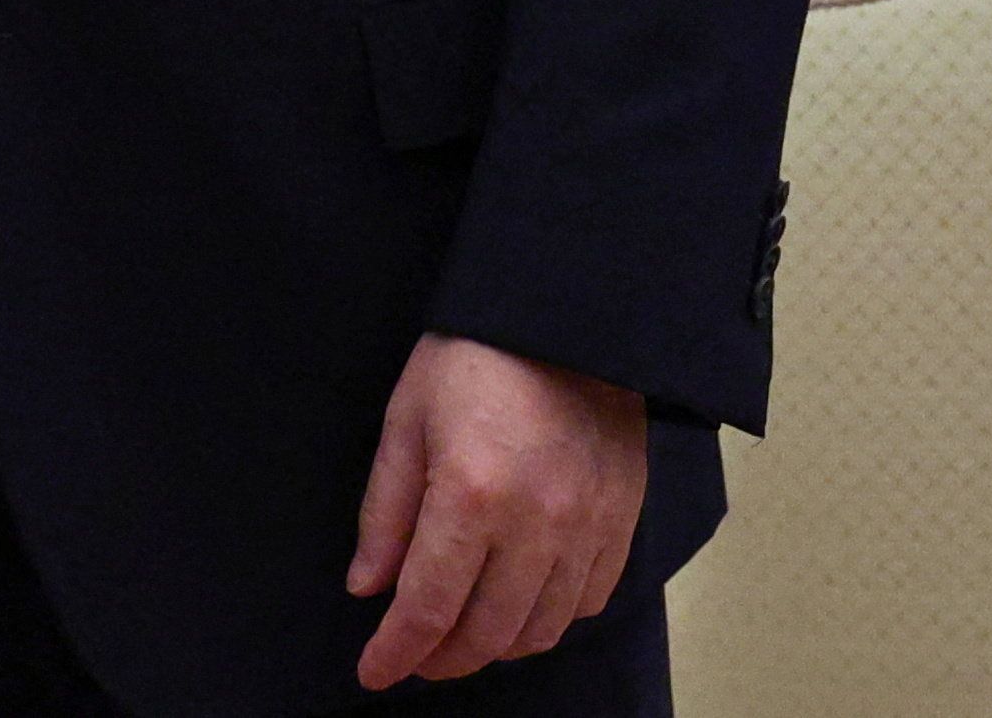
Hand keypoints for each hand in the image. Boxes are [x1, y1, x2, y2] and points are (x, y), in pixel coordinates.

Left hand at [347, 333, 647, 689]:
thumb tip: (368, 587)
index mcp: (470, 494)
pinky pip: (585, 604)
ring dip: (493, 646)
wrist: (567, 320)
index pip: (428, 606)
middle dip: (442, 658)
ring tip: (459, 634)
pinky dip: (545, 620)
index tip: (373, 671)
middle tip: (413, 655)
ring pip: (539, 630)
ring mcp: (587, 530)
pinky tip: (516, 604)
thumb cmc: (474, 358)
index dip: (397, 651)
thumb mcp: (406, 419)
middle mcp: (536, 525)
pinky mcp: (622, 526)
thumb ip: (386, 510)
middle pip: (486, 632)